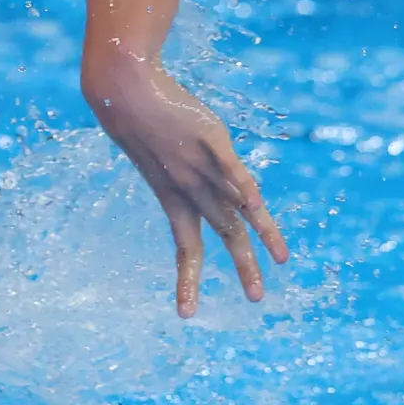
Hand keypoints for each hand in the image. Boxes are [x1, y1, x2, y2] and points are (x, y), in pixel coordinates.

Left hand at [83, 59, 288, 316]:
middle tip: (258, 300)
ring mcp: (200, 165)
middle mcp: (189, 188)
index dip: (187, 279)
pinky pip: (231, 168)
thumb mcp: (162, 160)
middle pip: (223, 235)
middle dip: (242, 269)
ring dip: (261, 235)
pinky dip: (242, 186)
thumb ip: (186, 179)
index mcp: (172, 199)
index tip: (186, 313)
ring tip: (281, 262)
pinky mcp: (211, 138)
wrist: (121, 91)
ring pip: (235, 207)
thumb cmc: (142, 124)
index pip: (185, 247)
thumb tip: (205, 191)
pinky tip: (255, 205)